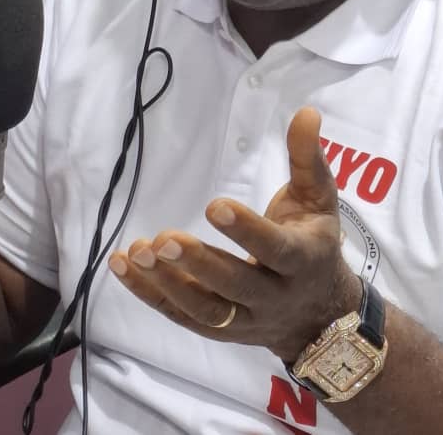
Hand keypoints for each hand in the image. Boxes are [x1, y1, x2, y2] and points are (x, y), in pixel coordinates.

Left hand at [108, 106, 361, 361]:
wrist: (319, 314)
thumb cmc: (314, 241)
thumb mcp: (319, 198)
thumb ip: (307, 158)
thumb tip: (306, 112)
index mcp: (301, 260)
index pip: (274, 249)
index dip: (246, 230)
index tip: (213, 206)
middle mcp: (274, 296)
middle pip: (234, 286)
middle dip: (199, 264)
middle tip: (164, 238)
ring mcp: (245, 320)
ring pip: (206, 310)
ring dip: (168, 283)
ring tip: (138, 252)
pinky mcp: (220, 330)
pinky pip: (181, 316)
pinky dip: (150, 294)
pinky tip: (123, 266)